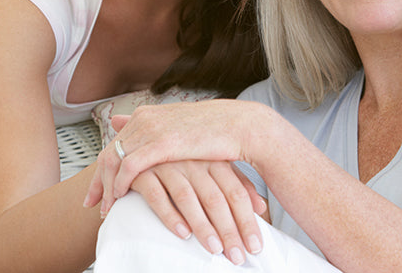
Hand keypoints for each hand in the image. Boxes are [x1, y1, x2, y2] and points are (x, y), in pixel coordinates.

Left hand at [83, 100, 257, 219]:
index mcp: (148, 115)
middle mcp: (145, 119)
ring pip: (114, 161)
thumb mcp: (180, 130)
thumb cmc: (216, 131)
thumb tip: (130, 127)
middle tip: (91, 204)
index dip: (102, 169)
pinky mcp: (161, 142)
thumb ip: (154, 131)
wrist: (241, 126)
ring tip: (106, 209)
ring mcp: (151, 129)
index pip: (114, 143)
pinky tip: (120, 198)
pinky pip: (129, 167)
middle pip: (108, 153)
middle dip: (97, 182)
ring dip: (107, 188)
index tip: (96, 190)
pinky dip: (120, 184)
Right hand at [132, 160, 265, 264]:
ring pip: (188, 198)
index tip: (254, 246)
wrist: (140, 145)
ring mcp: (168, 165)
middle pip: (215, 198)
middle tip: (237, 256)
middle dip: (229, 230)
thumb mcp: (212, 166)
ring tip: (214, 249)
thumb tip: (261, 207)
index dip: (246, 220)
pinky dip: (170, 216)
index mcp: (213, 160)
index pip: (236, 192)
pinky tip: (182, 233)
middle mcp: (193, 161)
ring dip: (202, 226)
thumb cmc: (182, 160)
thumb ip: (236, 183)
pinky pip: (156, 195)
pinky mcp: (143, 172)